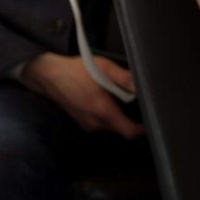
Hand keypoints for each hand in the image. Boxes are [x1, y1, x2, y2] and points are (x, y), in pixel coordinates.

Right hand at [22, 52, 141, 137]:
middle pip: (123, 129)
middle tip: (136, 101)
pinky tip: (105, 99)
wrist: (48, 76)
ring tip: (117, 97)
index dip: (143, 129)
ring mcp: (87, 125)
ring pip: (113, 126)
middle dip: (132, 118)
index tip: (150, 119)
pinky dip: (108, 115)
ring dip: (119, 115)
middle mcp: (95, 123)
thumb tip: (141, 87)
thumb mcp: (104, 67)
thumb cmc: (76, 70)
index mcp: (102, 111)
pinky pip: (102, 123)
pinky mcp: (83, 123)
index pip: (129, 132)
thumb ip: (125, 78)